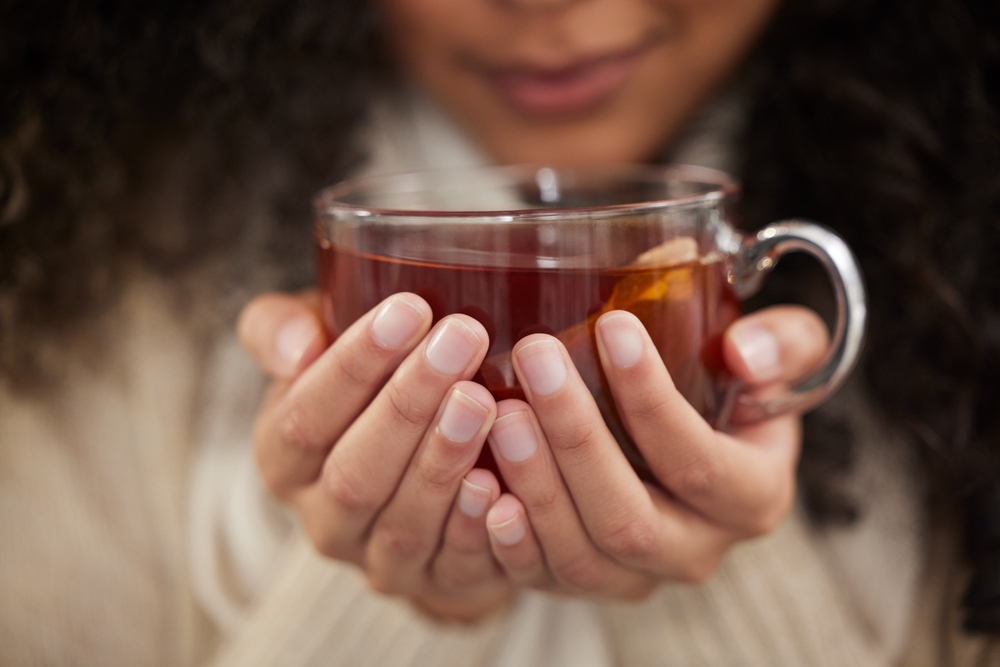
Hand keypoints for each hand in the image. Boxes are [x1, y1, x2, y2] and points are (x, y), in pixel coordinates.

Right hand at [238, 291, 512, 620]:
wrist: (416, 461)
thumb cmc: (368, 384)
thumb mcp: (319, 343)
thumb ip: (282, 328)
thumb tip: (299, 344)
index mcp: (283, 457)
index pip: (305, 415)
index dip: (355, 364)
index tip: (409, 309)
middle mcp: (322, 518)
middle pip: (356, 471)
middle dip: (409, 402)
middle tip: (463, 338)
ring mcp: (376, 559)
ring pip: (404, 521)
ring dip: (442, 460)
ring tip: (483, 398)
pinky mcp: (433, 583)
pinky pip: (451, 563)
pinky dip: (472, 526)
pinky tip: (498, 480)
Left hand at [479, 305, 827, 597]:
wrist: (689, 436)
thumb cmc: (731, 388)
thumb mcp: (781, 355)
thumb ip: (785, 344)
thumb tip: (745, 352)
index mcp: (751, 497)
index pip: (699, 462)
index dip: (654, 399)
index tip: (612, 327)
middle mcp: (697, 549)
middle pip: (629, 519)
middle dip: (576, 438)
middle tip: (536, 359)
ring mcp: (638, 575)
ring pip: (581, 555)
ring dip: (536, 485)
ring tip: (500, 412)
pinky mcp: (585, 580)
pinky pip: (543, 578)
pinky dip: (507, 540)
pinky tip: (480, 485)